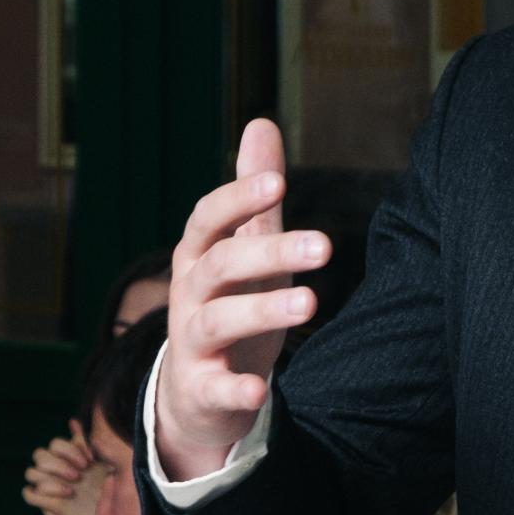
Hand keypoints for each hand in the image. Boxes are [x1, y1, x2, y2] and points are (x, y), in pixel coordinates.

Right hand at [23, 420, 103, 514]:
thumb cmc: (107, 488)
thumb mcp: (103, 466)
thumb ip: (89, 443)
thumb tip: (74, 422)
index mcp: (66, 457)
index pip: (55, 443)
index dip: (70, 449)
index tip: (90, 460)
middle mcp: (54, 469)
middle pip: (39, 454)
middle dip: (59, 463)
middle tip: (81, 473)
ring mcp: (47, 485)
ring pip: (31, 472)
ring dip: (50, 478)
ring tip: (73, 488)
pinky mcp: (45, 503)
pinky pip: (29, 493)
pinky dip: (41, 493)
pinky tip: (65, 496)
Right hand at [156, 119, 330, 481]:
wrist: (195, 391)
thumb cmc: (228, 304)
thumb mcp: (243, 248)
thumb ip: (253, 197)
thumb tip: (262, 123)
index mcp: (198, 254)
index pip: (208, 218)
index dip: (239, 198)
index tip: (279, 182)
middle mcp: (189, 292)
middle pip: (222, 264)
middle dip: (269, 252)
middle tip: (324, 245)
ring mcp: (191, 340)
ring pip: (218, 320)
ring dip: (263, 310)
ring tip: (310, 303)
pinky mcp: (201, 387)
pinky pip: (214, 387)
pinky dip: (234, 390)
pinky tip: (260, 392)